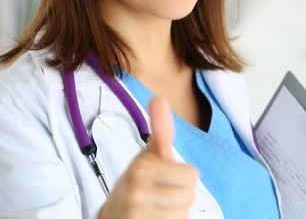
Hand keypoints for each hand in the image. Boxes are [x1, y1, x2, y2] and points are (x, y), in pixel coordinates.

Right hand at [99, 97, 197, 218]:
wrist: (113, 215)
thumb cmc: (139, 182)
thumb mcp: (149, 155)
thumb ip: (160, 129)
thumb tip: (158, 98)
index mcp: (142, 166)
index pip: (192, 175)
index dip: (182, 177)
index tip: (164, 176)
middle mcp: (137, 190)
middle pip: (190, 196)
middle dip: (179, 197)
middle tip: (161, 194)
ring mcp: (136, 213)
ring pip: (183, 214)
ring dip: (174, 213)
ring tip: (156, 208)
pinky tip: (154, 218)